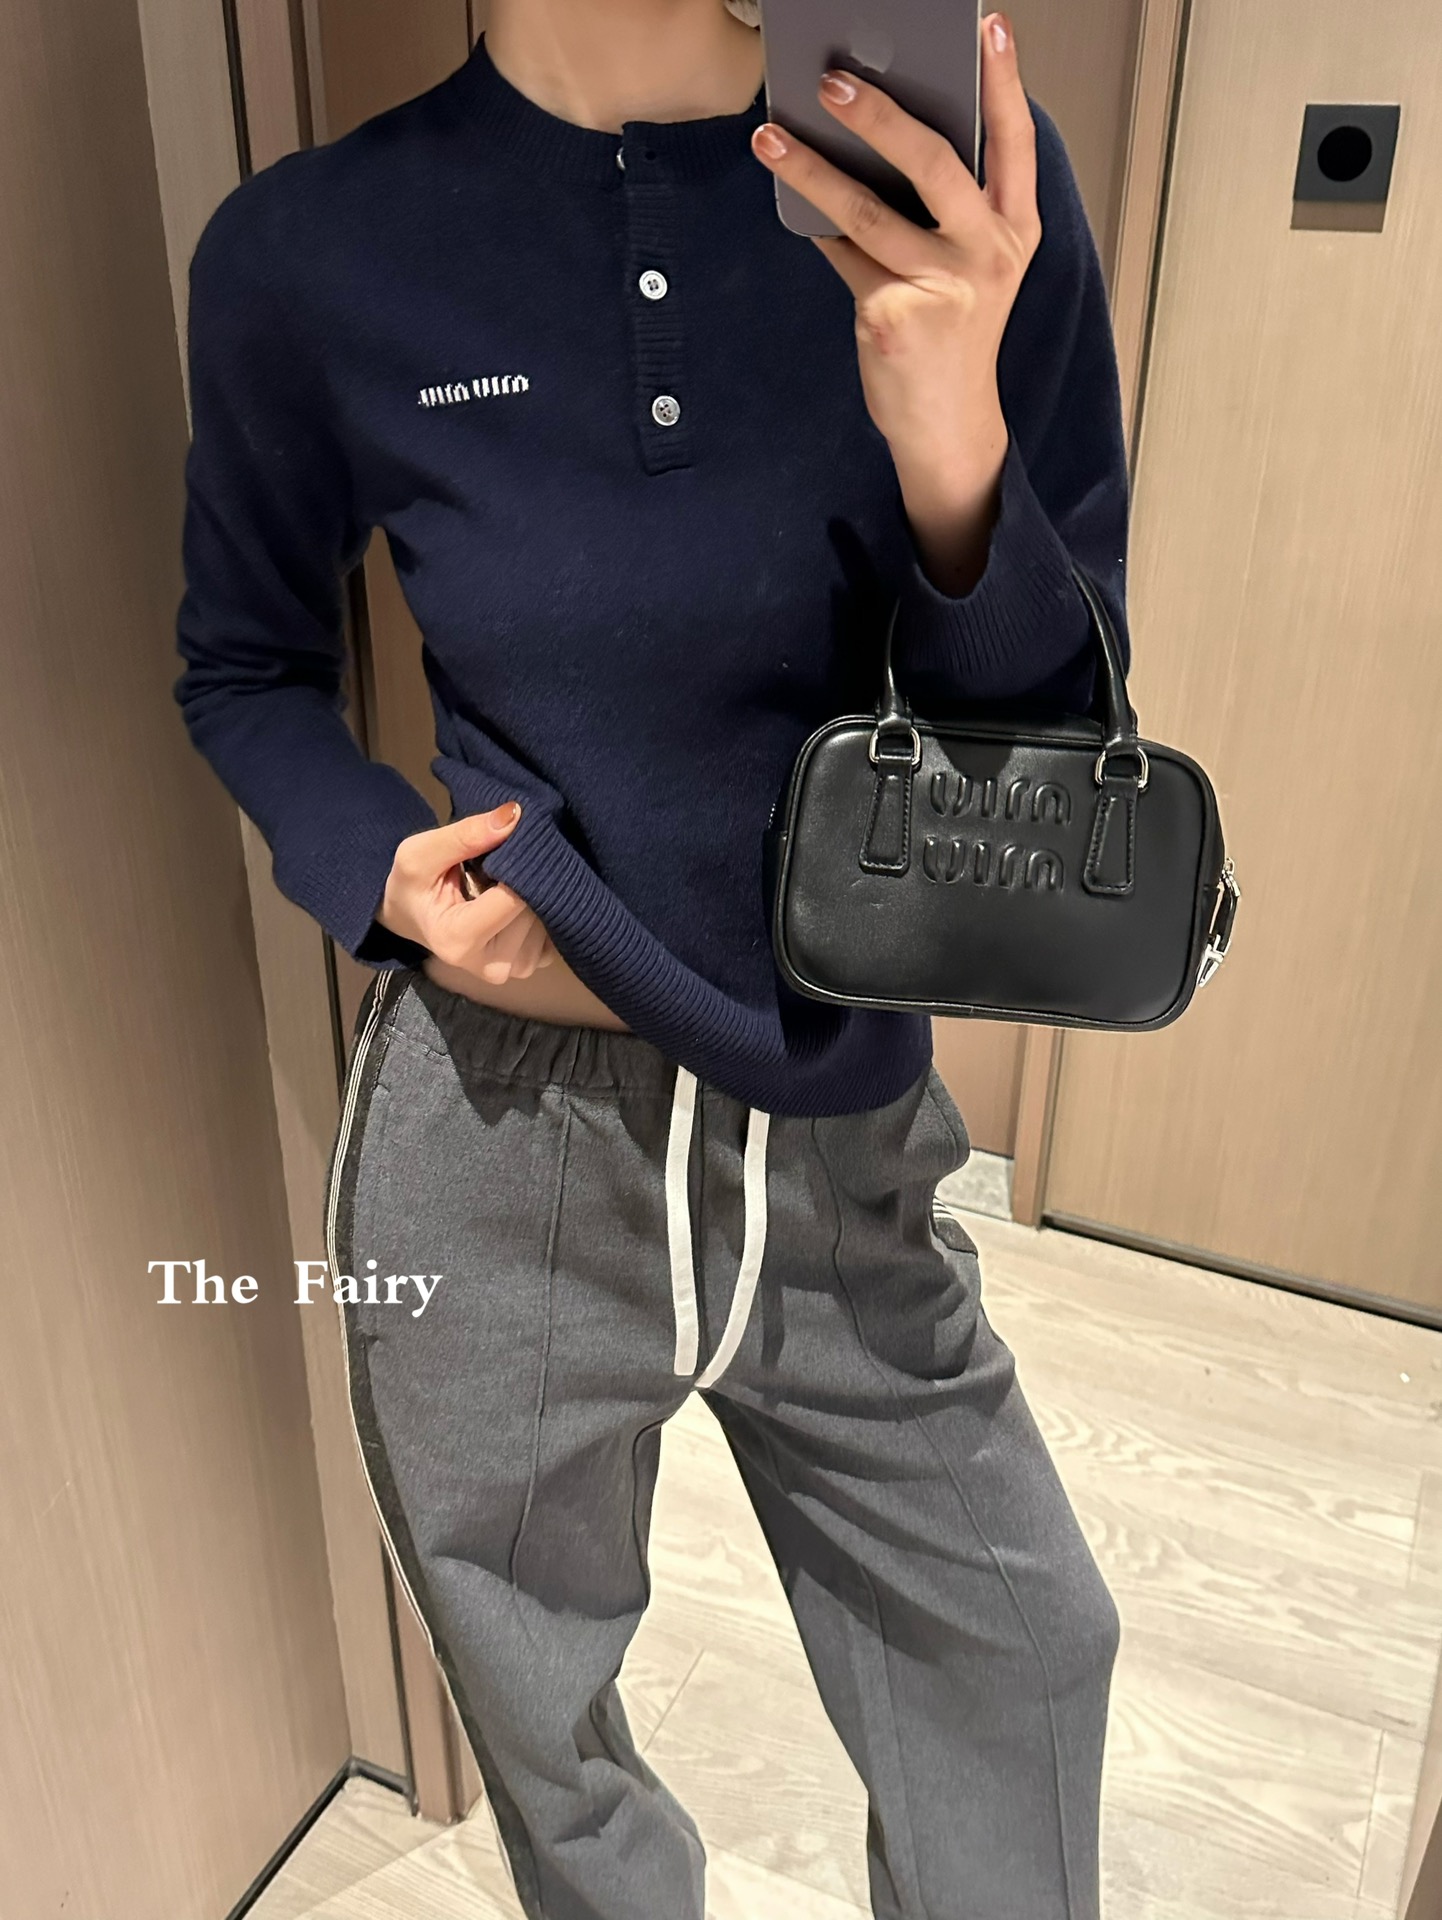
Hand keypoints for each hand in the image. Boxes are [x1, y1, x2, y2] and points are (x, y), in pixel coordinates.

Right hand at [377, 804, 556, 981]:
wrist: (412, 917)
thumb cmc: (413, 885)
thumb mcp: (419, 853)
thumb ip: (464, 835)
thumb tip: (514, 816)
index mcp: (458, 941)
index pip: (514, 898)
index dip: (519, 866)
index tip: (511, 845)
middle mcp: (492, 967)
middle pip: (535, 909)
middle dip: (527, 880)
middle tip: (501, 867)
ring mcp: (515, 970)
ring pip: (550, 918)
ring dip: (535, 893)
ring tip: (504, 885)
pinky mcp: (532, 965)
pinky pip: (557, 931)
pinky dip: (544, 909)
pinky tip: (519, 901)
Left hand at [750, 12, 1039, 596]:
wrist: (946, 424)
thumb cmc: (954, 333)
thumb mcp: (972, 267)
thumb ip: (947, 209)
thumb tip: (878, 133)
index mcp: (1014, 230)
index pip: (1015, 142)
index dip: (1003, 82)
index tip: (988, 26)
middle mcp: (987, 253)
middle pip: (934, 164)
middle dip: (881, 115)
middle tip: (834, 81)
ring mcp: (941, 287)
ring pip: (867, 211)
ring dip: (812, 170)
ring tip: (769, 137)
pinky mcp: (893, 317)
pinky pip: (842, 257)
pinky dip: (816, 231)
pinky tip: (792, 206)